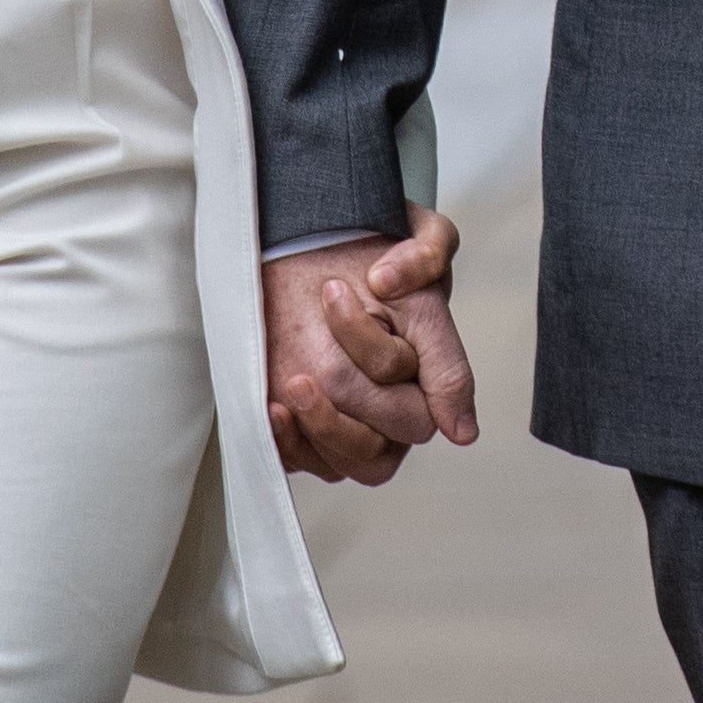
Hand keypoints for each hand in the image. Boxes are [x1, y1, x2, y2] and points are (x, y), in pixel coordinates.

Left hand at [263, 210, 474, 483]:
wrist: (321, 237)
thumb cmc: (377, 241)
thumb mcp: (420, 240)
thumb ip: (429, 263)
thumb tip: (410, 315)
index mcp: (428, 373)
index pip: (419, 412)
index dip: (382, 370)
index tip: (362, 325)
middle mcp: (393, 408)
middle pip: (379, 450)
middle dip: (345, 404)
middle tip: (312, 358)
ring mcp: (353, 423)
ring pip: (344, 465)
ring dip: (318, 431)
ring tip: (293, 386)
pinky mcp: (309, 428)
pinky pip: (302, 462)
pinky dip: (288, 444)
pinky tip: (273, 407)